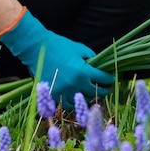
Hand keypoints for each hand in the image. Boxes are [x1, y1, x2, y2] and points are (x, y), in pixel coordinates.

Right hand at [0, 9, 114, 109]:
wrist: (37, 48)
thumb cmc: (60, 45)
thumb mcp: (80, 49)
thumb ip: (92, 58)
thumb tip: (99, 66)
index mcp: (83, 71)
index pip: (103, 79)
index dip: (110, 78)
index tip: (112, 78)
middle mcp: (75, 84)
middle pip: (95, 92)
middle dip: (104, 90)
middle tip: (107, 88)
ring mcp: (64, 91)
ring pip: (82, 101)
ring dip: (89, 97)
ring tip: (93, 94)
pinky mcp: (54, 94)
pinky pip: (67, 104)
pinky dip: (74, 103)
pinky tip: (78, 98)